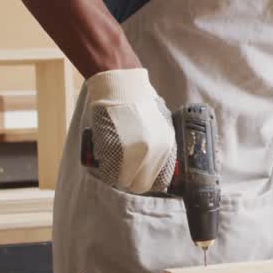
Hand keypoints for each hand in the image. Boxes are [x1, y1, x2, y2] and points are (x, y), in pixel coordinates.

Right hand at [84, 68, 175, 193]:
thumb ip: (162, 145)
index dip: (148, 179)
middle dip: (133, 180)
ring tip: (115, 162)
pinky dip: (106, 168)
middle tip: (125, 172)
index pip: (159, 181)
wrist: (123, 87)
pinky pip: (108, 171)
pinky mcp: (112, 149)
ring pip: (123, 180)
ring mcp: (130, 153)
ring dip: (118, 175)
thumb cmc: (142, 102)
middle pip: (141, 185)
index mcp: (166, 148)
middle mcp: (151, 154)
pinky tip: (106, 158)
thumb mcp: (163, 124)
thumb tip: (158, 163)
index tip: (141, 175)